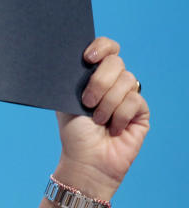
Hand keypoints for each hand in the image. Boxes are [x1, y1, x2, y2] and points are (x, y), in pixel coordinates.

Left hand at [55, 37, 149, 199]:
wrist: (86, 160)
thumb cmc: (74, 133)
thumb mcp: (67, 102)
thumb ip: (75, 79)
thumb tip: (76, 58)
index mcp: (94, 76)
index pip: (106, 48)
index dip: (101, 47)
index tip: (88, 58)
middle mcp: (112, 83)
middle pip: (116, 62)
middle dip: (99, 82)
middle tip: (87, 102)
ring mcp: (128, 95)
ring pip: (126, 81)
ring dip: (107, 104)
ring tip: (98, 121)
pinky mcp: (141, 110)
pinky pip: (134, 100)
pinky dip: (119, 116)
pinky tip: (113, 129)